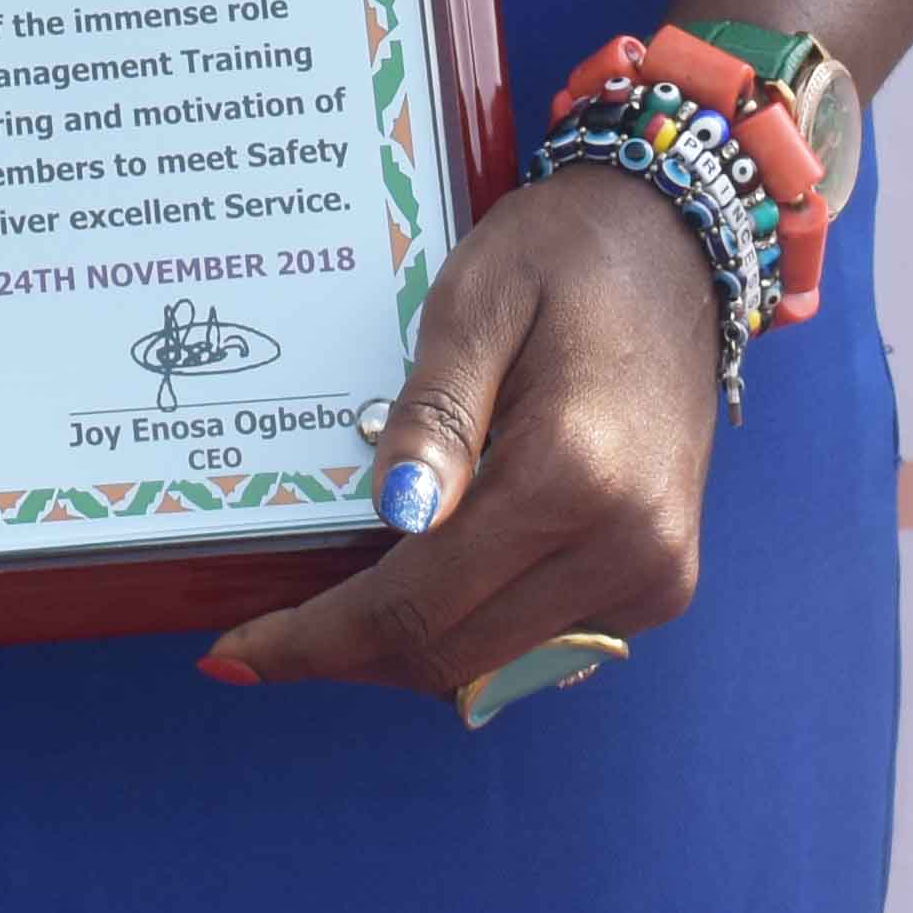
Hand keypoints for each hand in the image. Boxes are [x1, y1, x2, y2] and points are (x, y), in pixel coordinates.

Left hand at [198, 167, 723, 703]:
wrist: (677, 247)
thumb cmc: (566, 256)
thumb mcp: (476, 300)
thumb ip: (434, 412)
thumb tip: (392, 514)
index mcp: (572, 472)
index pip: (417, 603)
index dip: (317, 640)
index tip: (235, 655)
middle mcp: (624, 544)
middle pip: (450, 656)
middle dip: (348, 654)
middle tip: (262, 640)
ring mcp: (652, 573)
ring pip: (493, 666)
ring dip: (405, 649)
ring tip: (331, 608)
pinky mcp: (660, 580)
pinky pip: (541, 642)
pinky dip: (468, 629)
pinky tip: (419, 581)